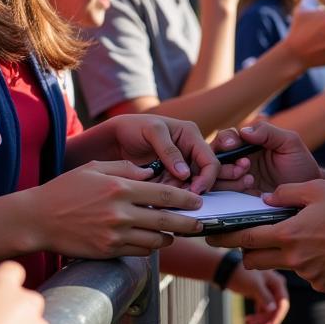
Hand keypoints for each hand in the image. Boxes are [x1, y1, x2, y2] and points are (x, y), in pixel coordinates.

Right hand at [29, 161, 203, 257]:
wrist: (38, 219)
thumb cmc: (65, 189)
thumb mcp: (95, 168)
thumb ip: (126, 169)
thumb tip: (151, 174)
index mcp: (119, 188)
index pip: (162, 194)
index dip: (184, 199)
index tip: (197, 202)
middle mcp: (120, 213)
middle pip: (165, 220)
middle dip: (187, 223)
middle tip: (201, 224)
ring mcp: (114, 235)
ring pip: (154, 240)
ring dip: (168, 237)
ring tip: (174, 234)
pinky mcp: (107, 251)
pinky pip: (139, 252)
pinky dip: (149, 247)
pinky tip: (151, 241)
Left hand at [86, 114, 219, 192]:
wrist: (114, 137)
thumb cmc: (133, 126)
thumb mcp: (152, 131)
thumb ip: (169, 150)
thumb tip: (185, 173)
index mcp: (191, 136)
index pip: (210, 161)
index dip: (207, 178)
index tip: (195, 192)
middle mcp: (188, 152)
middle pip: (200, 179)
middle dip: (188, 190)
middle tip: (173, 197)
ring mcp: (178, 166)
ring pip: (185, 187)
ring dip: (174, 194)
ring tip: (157, 192)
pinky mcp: (167, 177)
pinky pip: (172, 190)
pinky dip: (164, 194)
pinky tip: (152, 193)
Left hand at [210, 179, 324, 292]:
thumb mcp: (315, 189)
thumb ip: (285, 193)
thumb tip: (265, 198)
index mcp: (287, 234)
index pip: (245, 239)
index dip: (224, 237)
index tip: (210, 236)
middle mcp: (294, 259)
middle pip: (256, 259)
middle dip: (250, 250)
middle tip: (254, 237)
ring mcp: (310, 275)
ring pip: (283, 267)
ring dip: (283, 255)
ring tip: (303, 239)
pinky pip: (308, 276)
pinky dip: (309, 265)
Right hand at [211, 123, 318, 194]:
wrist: (306, 193)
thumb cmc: (300, 164)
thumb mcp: (289, 142)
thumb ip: (268, 132)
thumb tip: (243, 131)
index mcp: (247, 143)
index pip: (226, 137)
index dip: (225, 140)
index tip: (233, 145)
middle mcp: (236, 159)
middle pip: (213, 157)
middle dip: (224, 161)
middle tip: (244, 166)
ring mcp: (234, 179)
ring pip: (214, 176)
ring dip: (227, 177)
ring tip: (249, 180)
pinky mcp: (236, 197)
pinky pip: (221, 194)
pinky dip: (228, 191)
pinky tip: (247, 190)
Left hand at [226, 266, 289, 323]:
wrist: (227, 270)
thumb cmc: (242, 274)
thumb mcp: (254, 285)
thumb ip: (265, 297)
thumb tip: (273, 309)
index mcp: (277, 283)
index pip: (282, 303)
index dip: (278, 316)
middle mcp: (274, 287)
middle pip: (275, 309)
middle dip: (267, 320)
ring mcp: (267, 292)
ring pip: (267, 312)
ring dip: (260, 320)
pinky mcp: (259, 296)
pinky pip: (261, 310)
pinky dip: (255, 317)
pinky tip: (248, 322)